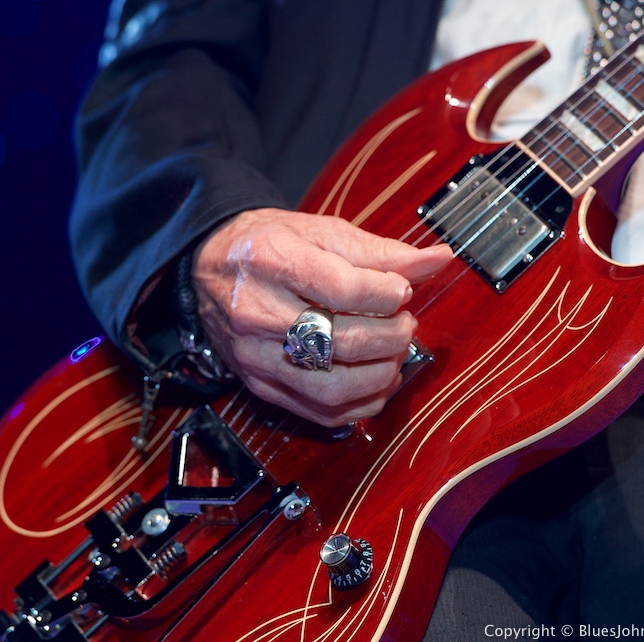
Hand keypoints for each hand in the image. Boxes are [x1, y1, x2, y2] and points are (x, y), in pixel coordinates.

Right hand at [192, 208, 451, 426]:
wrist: (208, 268)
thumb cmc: (266, 246)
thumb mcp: (319, 232)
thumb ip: (380, 252)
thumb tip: (435, 261)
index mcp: (271, 260)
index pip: (343, 288)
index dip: (387, 294)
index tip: (401, 291)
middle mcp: (256, 311)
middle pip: (341, 340)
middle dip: (391, 335)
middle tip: (405, 322)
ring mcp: (255, 355)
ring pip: (331, 386)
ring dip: (379, 375)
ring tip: (393, 352)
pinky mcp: (260, 384)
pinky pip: (318, 411)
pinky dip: (359, 404)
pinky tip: (375, 381)